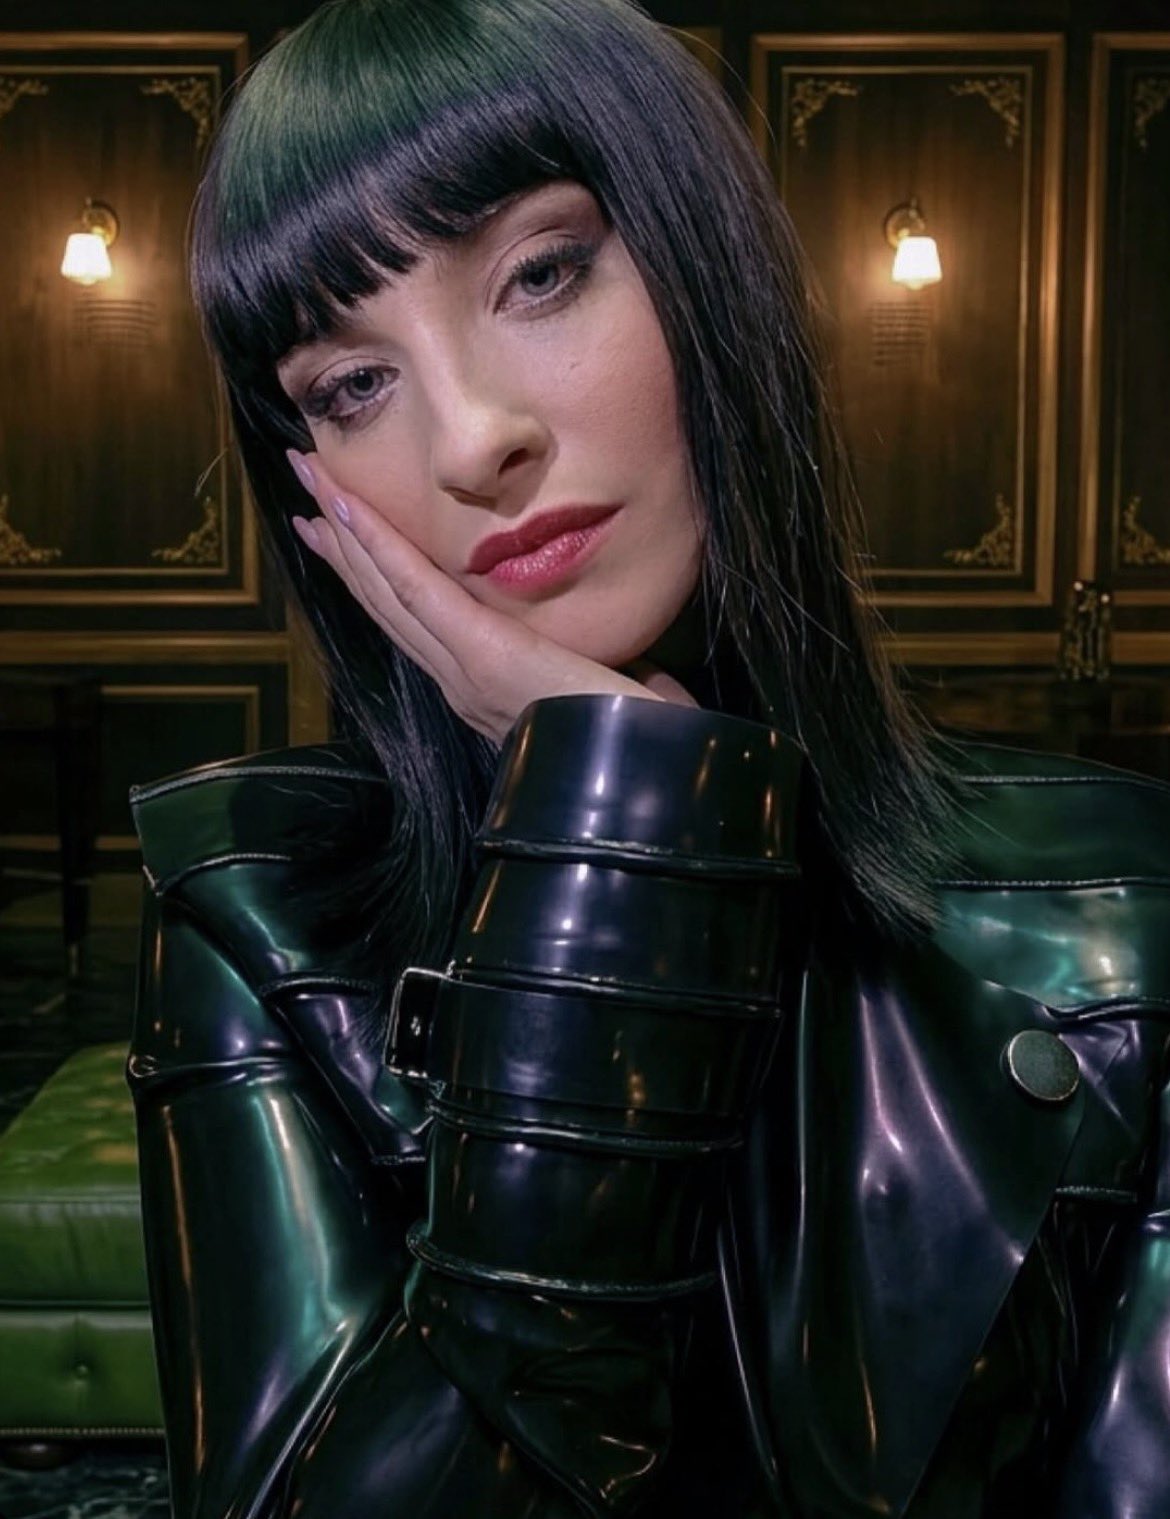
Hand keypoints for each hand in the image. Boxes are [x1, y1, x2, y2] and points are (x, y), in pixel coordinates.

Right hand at [286, 450, 697, 745]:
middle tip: (303, 484)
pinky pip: (420, 594)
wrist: (653, 787)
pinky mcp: (487, 657)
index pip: (418, 622)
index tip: (334, 528)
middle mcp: (463, 685)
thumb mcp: (619, 695)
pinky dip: (380, 550)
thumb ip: (606, 675)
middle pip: (388, 603)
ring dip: (346, 533)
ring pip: (391, 593)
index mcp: (488, 691)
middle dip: (342, 543)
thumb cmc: (647, 748)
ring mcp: (467, 674)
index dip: (373, 574)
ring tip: (307, 477)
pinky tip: (346, 507)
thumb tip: (630, 664)